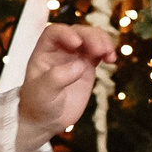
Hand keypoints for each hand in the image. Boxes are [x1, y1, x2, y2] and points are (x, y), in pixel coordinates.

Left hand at [17, 24, 116, 150]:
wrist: (46, 119)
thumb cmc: (39, 104)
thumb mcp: (43, 92)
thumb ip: (57, 77)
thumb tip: (80, 65)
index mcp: (44, 51)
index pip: (54, 32)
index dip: (66, 33)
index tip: (76, 43)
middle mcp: (60, 50)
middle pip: (77, 32)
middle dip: (90, 37)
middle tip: (100, 50)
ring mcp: (75, 57)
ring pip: (91, 38)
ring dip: (102, 41)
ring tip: (109, 55)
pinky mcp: (87, 66)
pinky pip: (99, 52)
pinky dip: (107, 52)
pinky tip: (112, 59)